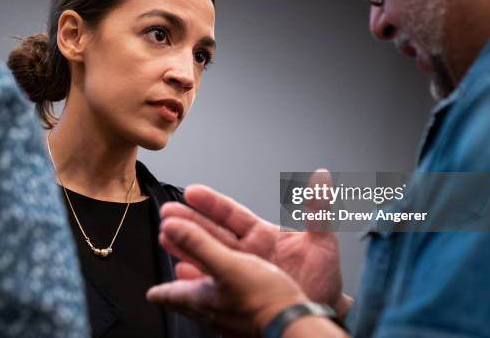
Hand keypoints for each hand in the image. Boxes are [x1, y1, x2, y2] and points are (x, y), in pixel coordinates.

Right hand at [159, 171, 349, 314]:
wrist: (317, 313)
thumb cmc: (323, 277)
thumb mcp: (322, 241)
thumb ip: (317, 209)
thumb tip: (321, 177)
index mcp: (262, 234)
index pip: (231, 214)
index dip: (212, 203)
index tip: (192, 192)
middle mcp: (245, 252)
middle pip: (211, 233)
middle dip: (189, 222)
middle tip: (168, 213)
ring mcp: (238, 273)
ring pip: (206, 256)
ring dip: (185, 246)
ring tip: (166, 237)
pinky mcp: (233, 294)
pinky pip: (210, 285)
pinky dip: (194, 281)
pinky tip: (180, 273)